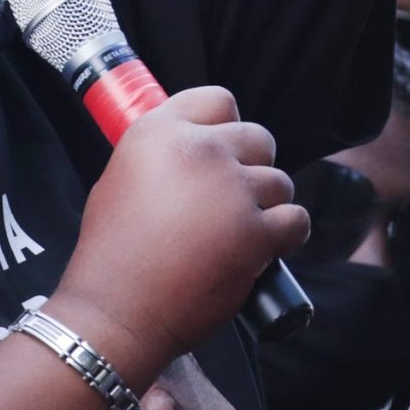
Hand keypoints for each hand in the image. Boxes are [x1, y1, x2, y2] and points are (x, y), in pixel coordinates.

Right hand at [51, 88, 307, 373]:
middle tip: (233, 200)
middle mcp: (199, 151)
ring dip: (269, 206)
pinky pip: (296, 220)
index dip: (227, 126)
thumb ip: (162, 152)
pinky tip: (265, 249)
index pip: (219, 100)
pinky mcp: (255, 232)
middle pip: (259, 138)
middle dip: (253, 167)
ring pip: (281, 182)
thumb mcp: (121, 176)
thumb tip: (197, 149)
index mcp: (160, 131)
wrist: (117, 309)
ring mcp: (231, 190)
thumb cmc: (113, 251)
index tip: (223, 152)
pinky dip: (287, 235)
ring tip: (241, 233)